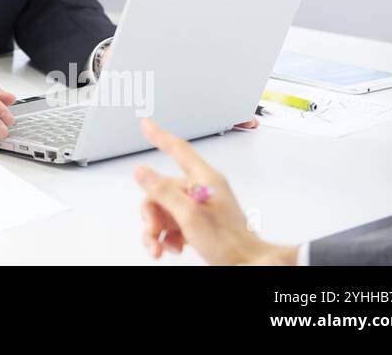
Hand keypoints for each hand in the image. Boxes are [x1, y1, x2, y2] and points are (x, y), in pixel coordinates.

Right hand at [133, 117, 295, 264]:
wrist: (249, 266)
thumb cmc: (230, 242)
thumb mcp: (189, 215)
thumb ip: (164, 192)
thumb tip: (142, 172)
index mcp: (204, 180)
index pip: (178, 150)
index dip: (160, 136)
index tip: (146, 125)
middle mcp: (202, 191)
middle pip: (162, 190)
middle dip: (152, 212)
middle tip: (153, 229)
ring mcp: (201, 209)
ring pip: (164, 210)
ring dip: (157, 229)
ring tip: (158, 245)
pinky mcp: (200, 225)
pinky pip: (173, 224)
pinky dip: (167, 237)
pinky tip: (170, 247)